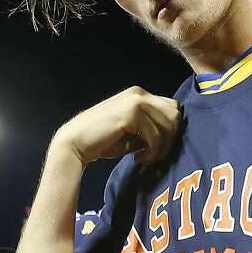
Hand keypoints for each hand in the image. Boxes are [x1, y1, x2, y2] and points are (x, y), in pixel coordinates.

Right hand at [54, 87, 181, 165]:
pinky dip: (152, 152)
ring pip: (169, 126)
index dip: (171, 130)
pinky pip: (156, 136)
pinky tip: (138, 159)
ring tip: (146, 158)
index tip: (158, 147)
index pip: (172, 108)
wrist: (75, 143)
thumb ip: (150, 128)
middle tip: (155, 155)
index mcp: (140, 95)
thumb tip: (174, 136)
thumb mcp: (132, 131)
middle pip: (175, 115)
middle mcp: (140, 94)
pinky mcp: (132, 114)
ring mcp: (136, 101)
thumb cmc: (103, 140)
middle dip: (170, 139)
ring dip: (161, 148)